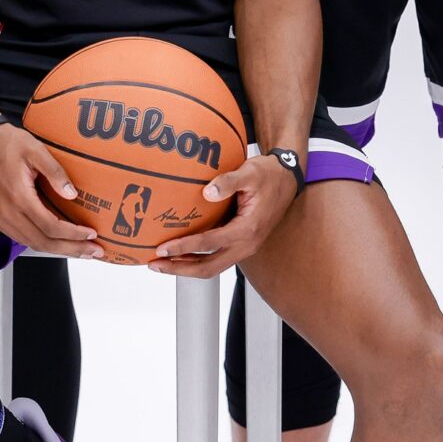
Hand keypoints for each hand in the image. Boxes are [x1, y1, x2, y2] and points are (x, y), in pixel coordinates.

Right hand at [0, 124, 104, 259]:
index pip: (50, 226)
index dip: (73, 234)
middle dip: (71, 249)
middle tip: (93, 251)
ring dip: (57, 249)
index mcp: (18, 197)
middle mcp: (5, 213)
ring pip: (31, 243)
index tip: (91, 234)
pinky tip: (56, 240)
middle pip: (43, 242)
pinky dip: (41, 242)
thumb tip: (72, 194)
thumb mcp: (36, 150)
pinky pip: (20, 237)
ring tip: (79, 249)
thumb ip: (55, 173)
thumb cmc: (6, 142)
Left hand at [147, 154, 297, 277]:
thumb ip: (228, 182)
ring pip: (212, 267)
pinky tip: (181, 252)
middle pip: (208, 268)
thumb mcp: (249, 172)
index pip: (209, 244)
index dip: (183, 247)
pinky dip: (197, 259)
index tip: (162, 248)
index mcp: (247, 230)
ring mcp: (245, 247)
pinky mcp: (242, 243)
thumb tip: (207, 192)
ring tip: (163, 263)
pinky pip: (217, 258)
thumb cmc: (268, 175)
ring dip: (187, 267)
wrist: (287, 179)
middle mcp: (246, 245)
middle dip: (180, 269)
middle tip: (155, 264)